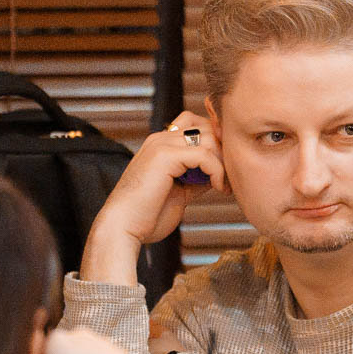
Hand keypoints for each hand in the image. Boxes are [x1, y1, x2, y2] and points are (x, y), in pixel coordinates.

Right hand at [81, 111, 225, 282]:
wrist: (123, 228)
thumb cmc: (147, 216)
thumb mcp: (180, 192)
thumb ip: (196, 177)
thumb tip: (218, 174)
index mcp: (161, 145)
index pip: (198, 125)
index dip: (217, 143)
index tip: (226, 170)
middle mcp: (160, 139)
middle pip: (207, 127)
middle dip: (224, 151)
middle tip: (230, 177)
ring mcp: (161, 145)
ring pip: (208, 137)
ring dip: (223, 162)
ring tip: (224, 184)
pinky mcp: (165, 156)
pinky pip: (204, 154)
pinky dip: (218, 171)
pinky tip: (219, 188)